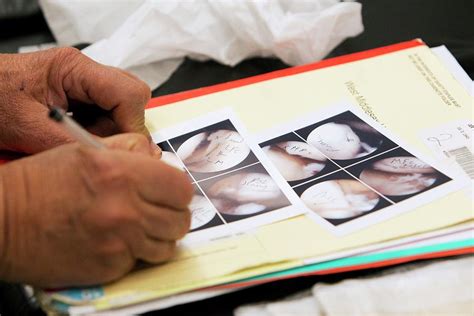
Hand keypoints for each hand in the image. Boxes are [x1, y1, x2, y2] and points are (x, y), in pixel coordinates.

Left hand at [0, 47, 156, 153]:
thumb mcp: (32, 131)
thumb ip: (80, 145)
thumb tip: (120, 157)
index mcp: (73, 68)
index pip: (128, 94)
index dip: (134, 126)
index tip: (130, 151)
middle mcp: (82, 70)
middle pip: (132, 96)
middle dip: (126, 127)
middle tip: (107, 147)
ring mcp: (82, 81)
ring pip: (122, 106)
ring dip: (112, 130)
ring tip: (84, 142)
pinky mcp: (78, 93)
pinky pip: (106, 112)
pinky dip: (100, 130)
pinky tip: (78, 137)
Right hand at [0, 134, 192, 286]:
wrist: (3, 221)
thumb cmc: (40, 182)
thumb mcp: (86, 150)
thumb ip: (130, 149)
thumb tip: (159, 158)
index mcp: (123, 174)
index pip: (182, 187)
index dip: (177, 189)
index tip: (169, 191)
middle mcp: (126, 210)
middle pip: (181, 219)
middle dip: (172, 214)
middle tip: (157, 210)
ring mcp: (120, 243)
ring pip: (168, 245)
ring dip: (159, 236)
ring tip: (140, 228)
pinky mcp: (110, 268)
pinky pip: (142, 261)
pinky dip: (136, 253)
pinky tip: (118, 242)